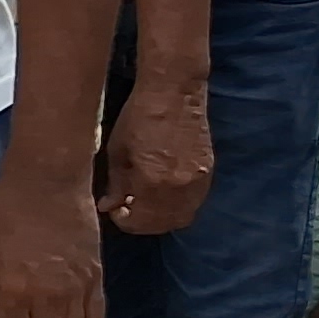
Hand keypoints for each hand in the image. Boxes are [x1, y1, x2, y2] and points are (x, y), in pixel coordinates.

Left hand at [100, 83, 212, 238]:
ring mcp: (199, 181)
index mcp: (153, 182)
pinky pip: (194, 202)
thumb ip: (116, 184)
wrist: (174, 93)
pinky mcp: (209, 172)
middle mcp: (180, 188)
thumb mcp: (118, 151)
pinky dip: (177, 206)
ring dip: (162, 218)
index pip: (140, 221)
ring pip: (182, 217)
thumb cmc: (138, 117)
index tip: (114, 210)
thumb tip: (109, 206)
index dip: (124, 221)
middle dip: (143, 223)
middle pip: (164, 224)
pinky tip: (162, 193)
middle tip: (128, 209)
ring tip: (144, 203)